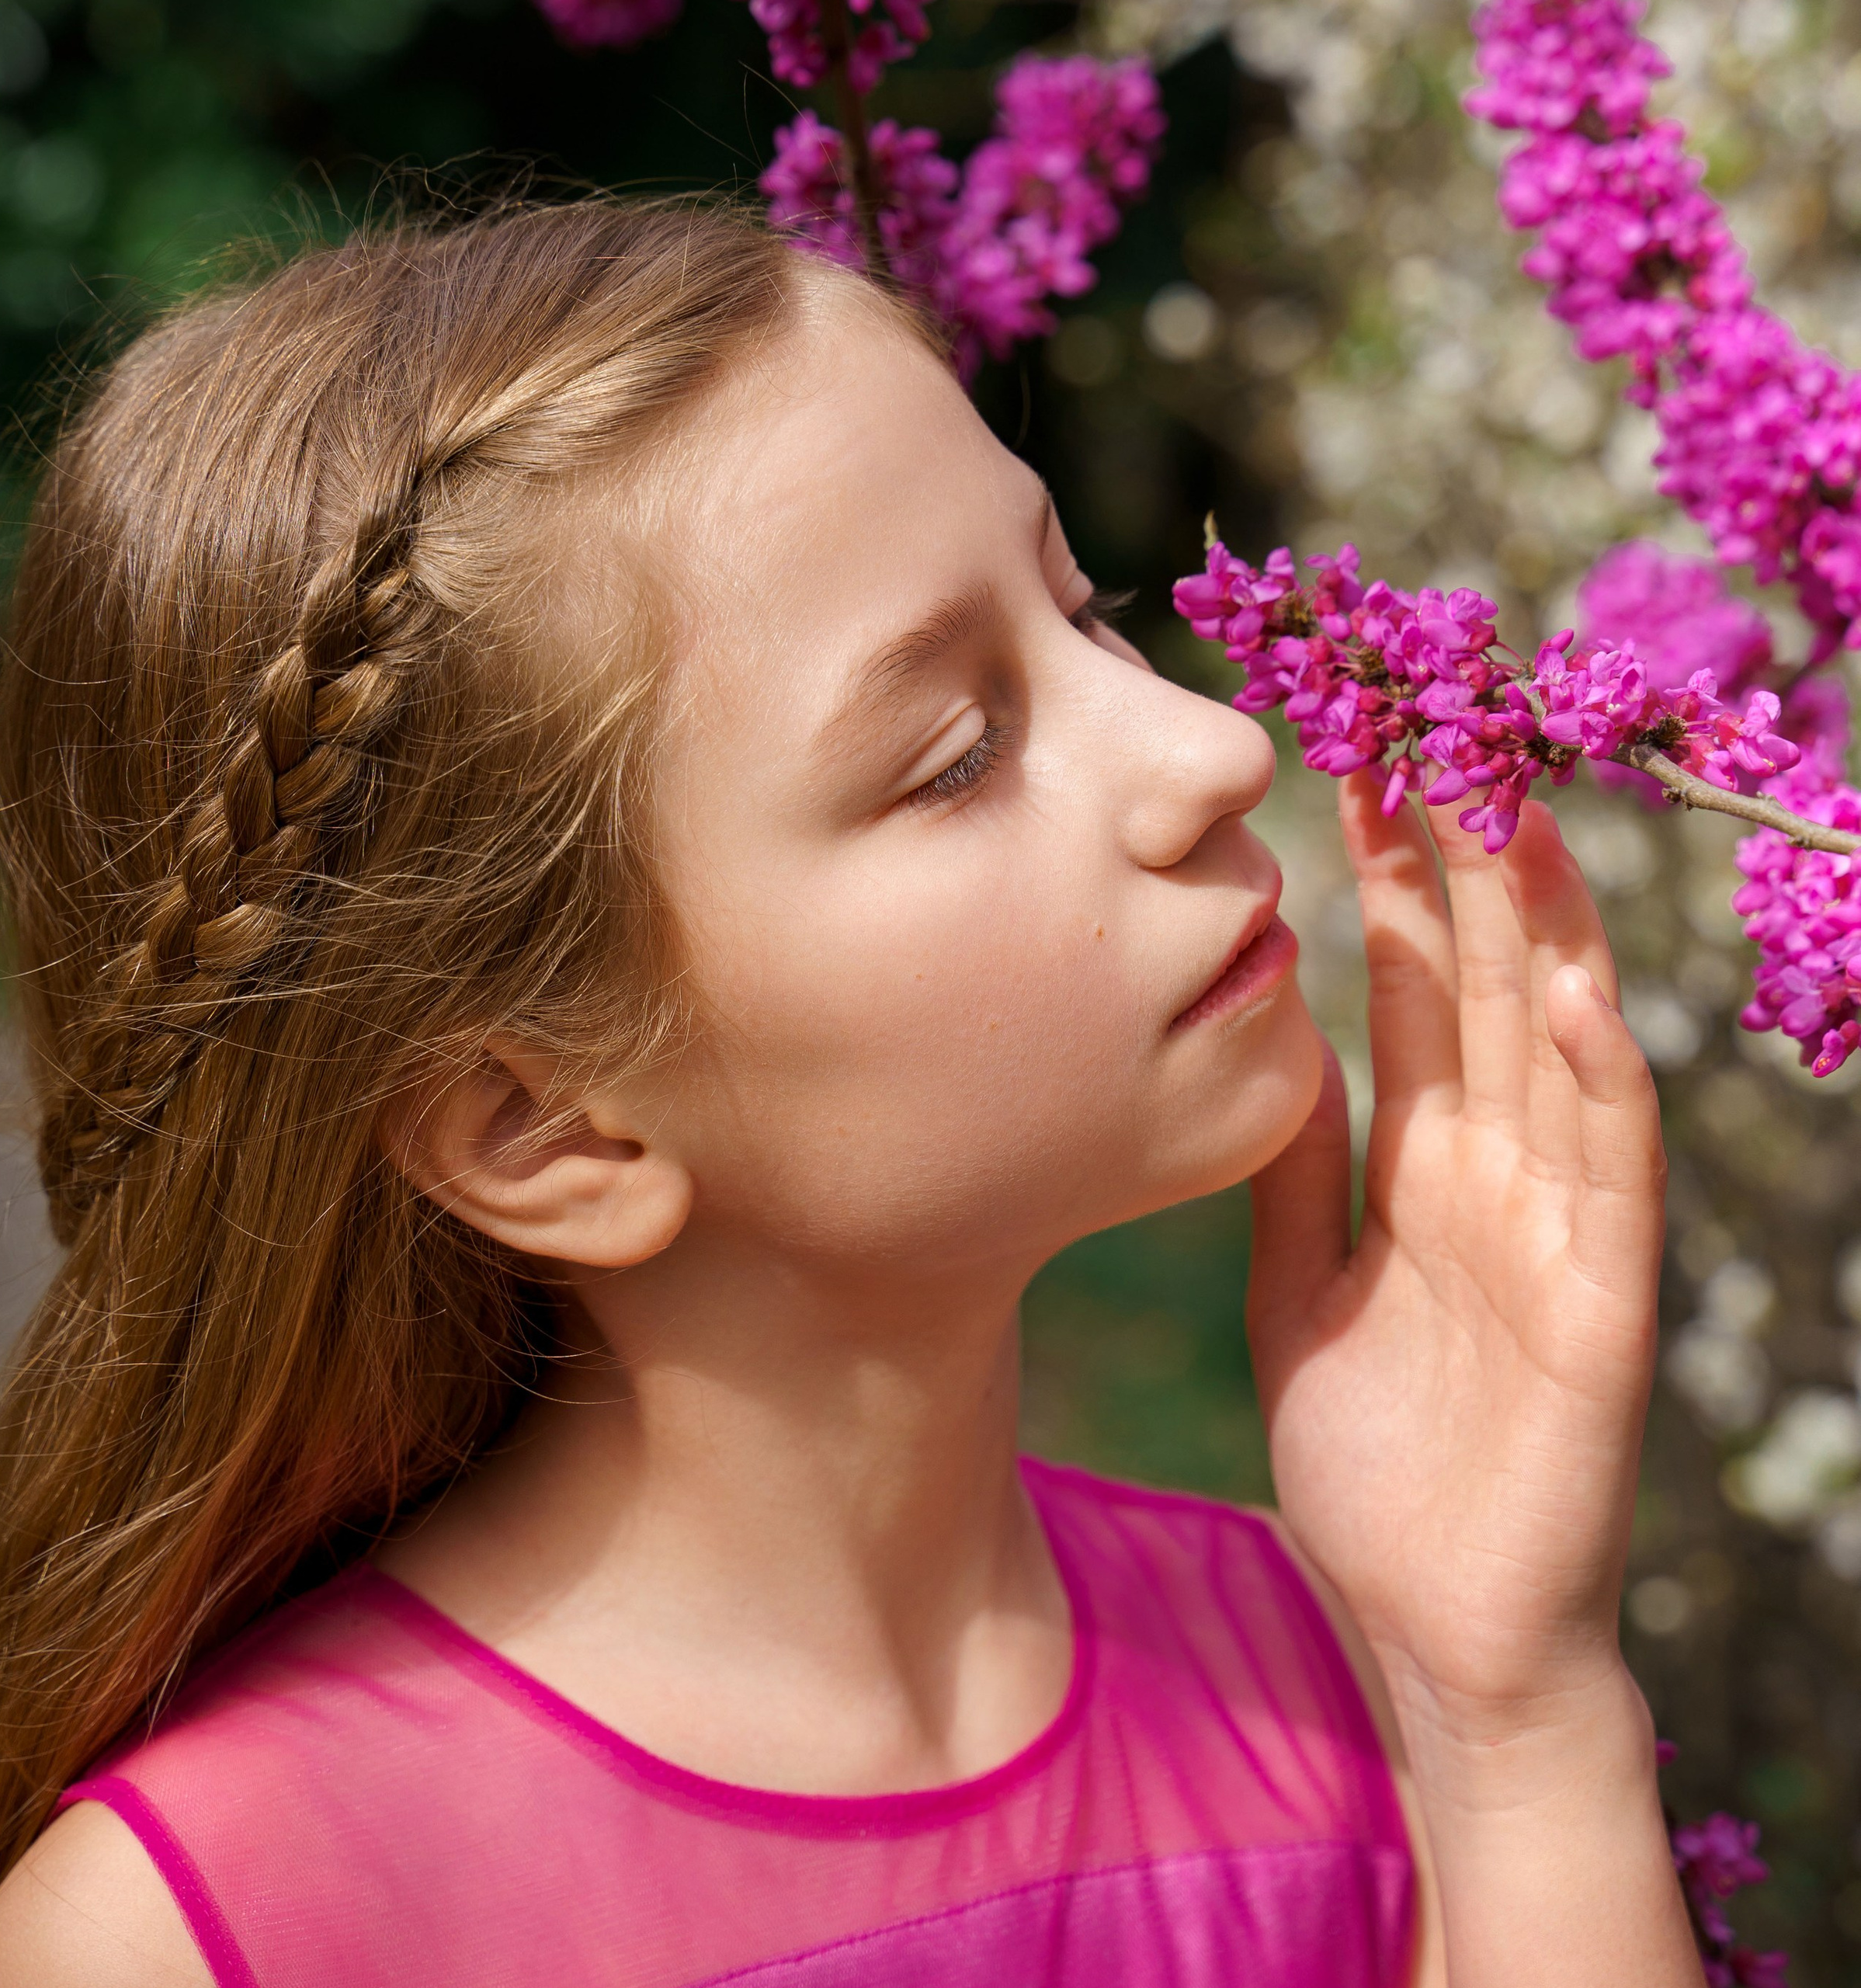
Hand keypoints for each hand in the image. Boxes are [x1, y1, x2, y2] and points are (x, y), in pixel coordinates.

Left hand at [1247, 775, 1664, 1739]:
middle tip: (1429, 730)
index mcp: (1427, 1170)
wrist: (1430, 1623)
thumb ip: (1297, 1174)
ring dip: (1538, 933)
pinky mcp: (1598, 1315)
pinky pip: (1604, 1184)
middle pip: (1484, 992)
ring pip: (1554, 1054)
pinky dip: (1593, 1086)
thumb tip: (1271, 1050)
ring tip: (1511, 808)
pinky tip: (1571, 992)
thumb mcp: (1300, 1290)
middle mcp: (1500, 1179)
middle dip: (1461, 865)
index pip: (1413, 995)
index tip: (1357, 771)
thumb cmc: (1375, 1461)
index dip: (1392, 884)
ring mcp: (1557, 1237)